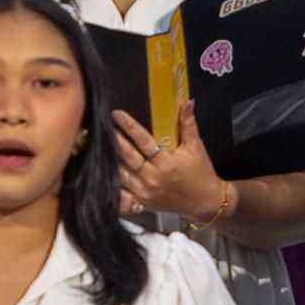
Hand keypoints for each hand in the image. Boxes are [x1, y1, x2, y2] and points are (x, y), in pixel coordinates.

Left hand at [114, 101, 224, 223]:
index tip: (117, 114)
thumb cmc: (201, 173)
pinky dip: (112, 180)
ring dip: (110, 159)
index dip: (129, 127)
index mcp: (167, 164)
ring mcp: (145, 192)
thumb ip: (188, 124)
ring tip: (99, 144)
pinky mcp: (141, 202)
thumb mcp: (196, 148)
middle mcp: (153, 178)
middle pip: (128, 157)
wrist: (205, 202)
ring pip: (121, 173)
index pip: (144, 141)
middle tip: (102, 125)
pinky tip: (102, 168)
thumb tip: (187, 101)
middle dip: (114, 140)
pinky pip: (121, 191)